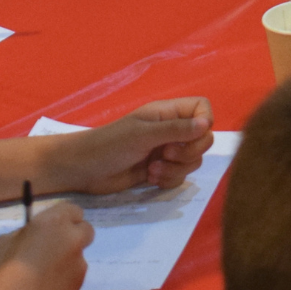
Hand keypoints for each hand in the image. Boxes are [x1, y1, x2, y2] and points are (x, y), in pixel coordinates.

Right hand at [0, 203, 91, 289]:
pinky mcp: (80, 287)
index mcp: (54, 223)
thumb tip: (34, 237)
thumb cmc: (2, 273)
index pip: (73, 210)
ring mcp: (80, 265)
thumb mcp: (5, 242)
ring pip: (79, 255)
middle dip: (73, 235)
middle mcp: (73, 240)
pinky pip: (74, 275)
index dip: (63, 217)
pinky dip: (65, 278)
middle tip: (54, 246)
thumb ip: (27, 234)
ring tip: (44, 275)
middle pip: (85, 230)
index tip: (51, 226)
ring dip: (67, 258)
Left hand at [54, 98, 214, 195]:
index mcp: (166, 113)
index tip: (190, 136)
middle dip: (188, 153)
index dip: (204, 123)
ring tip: (152, 169)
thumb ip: (175, 130)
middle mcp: (169, 130)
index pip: (202, 109)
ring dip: (176, 169)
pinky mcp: (160, 171)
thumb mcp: (142, 134)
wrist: (84, 169)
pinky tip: (149, 178)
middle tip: (165, 154)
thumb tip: (206, 124)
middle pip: (203, 140)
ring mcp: (165, 151)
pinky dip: (168, 180)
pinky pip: (180, 177)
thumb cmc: (109, 145)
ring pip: (192, 162)